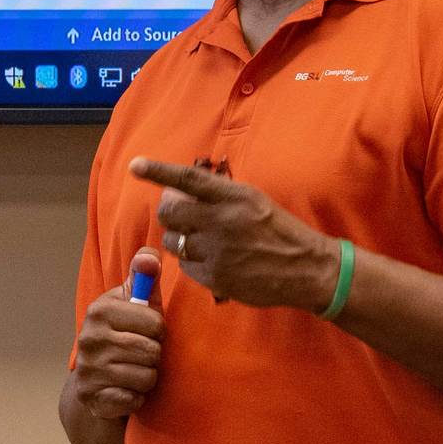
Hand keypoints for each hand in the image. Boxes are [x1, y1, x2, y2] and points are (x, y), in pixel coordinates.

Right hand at [70, 249, 170, 425]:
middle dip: (154, 357)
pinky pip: (134, 398)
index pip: (155, 322)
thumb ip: (143, 278)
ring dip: (147, 378)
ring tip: (135, 373)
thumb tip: (151, 255)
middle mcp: (89, 337)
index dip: (159, 330)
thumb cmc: (124, 338)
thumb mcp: (133, 306)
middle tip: (141, 356)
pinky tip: (127, 391)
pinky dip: (137, 397)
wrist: (95, 385)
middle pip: (152, 351)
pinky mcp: (93, 398)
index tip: (148, 333)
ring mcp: (89, 369)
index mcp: (100, 310)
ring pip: (146, 376)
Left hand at [129, 159, 340, 312]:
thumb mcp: (254, 201)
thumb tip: (179, 191)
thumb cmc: (279, 230)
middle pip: (170, 213)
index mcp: (235, 197)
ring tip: (200, 241)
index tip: (135, 165)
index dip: (158, 171)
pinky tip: (211, 261)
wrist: (307, 268)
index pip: (188, 179)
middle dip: (169, 213)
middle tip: (179, 216)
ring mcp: (218, 252)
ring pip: (173, 242)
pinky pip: (186, 267)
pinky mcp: (216, 278)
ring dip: (179, 240)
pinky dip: (192, 263)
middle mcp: (223, 222)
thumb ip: (219, 195)